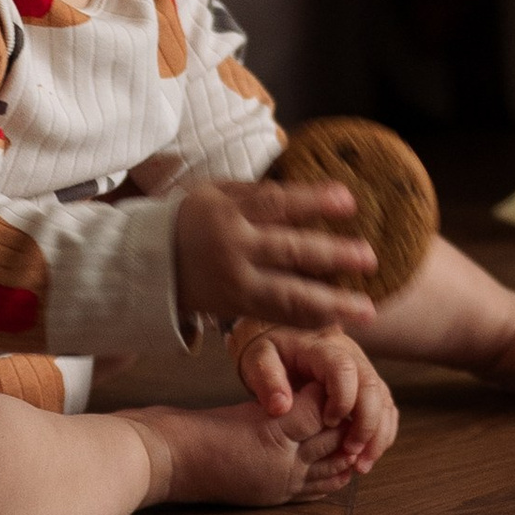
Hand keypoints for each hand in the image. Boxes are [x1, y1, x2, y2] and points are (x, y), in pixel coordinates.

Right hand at [173, 175, 376, 334]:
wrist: (145, 263)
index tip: (349, 201)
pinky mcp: (235, 309)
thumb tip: (314, 193)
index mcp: (227, 212)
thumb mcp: (215, 192)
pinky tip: (337, 322)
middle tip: (369, 258)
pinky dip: (307, 321)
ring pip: (286, 297)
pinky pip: (276, 317)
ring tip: (366, 310)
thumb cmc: (190, 217)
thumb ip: (258, 193)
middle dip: (332, 256)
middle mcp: (233, 249)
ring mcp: (234, 284)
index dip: (313, 201)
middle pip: (288, 252)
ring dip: (329, 305)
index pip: (276, 204)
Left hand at [232, 324, 397, 479]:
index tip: (328, 423)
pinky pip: (385, 408)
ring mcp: (361, 368)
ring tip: (361, 465)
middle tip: (351, 454)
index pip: (344, 369)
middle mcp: (349, 354)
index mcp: (322, 347)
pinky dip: (381, 434)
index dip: (343, 399)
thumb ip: (266, 379)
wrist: (280, 341)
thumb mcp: (258, 360)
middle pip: (373, 387)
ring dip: (378, 435)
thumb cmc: (268, 352)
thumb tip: (280, 406)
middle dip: (367, 425)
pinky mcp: (366, 384)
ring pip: (384, 400)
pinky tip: (366, 456)